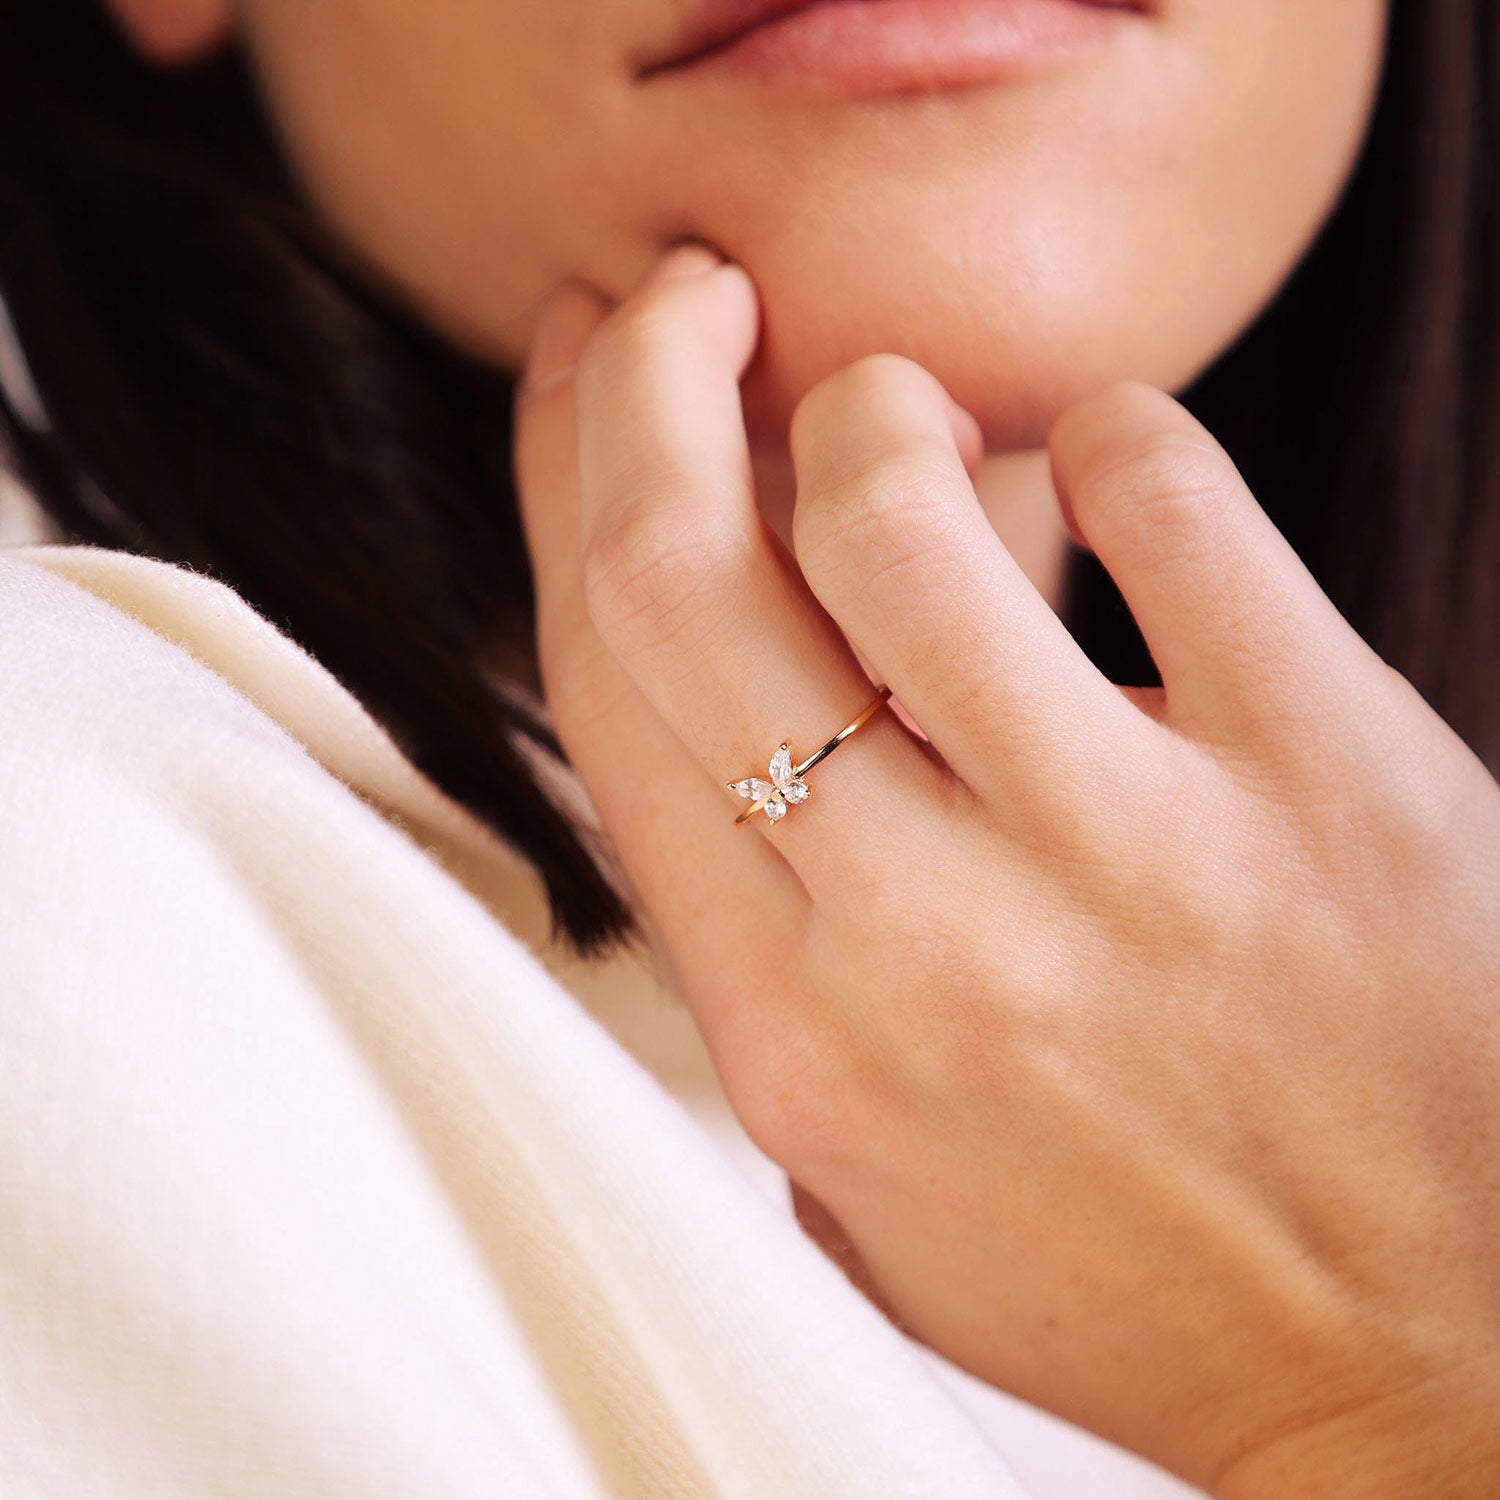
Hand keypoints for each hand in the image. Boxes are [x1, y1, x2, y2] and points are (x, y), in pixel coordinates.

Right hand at [511, 242, 1499, 1497]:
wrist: (1432, 1369)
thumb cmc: (1141, 1272)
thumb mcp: (869, 1179)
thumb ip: (765, 978)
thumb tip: (715, 752)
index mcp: (792, 1032)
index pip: (603, 696)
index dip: (560, 491)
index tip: (574, 379)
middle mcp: (921, 941)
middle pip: (685, 582)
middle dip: (644, 384)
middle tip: (681, 299)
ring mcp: (1124, 850)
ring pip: (895, 515)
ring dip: (868, 409)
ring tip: (897, 409)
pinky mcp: (1322, 770)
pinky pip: (1165, 498)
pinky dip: (1112, 430)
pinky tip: (1108, 465)